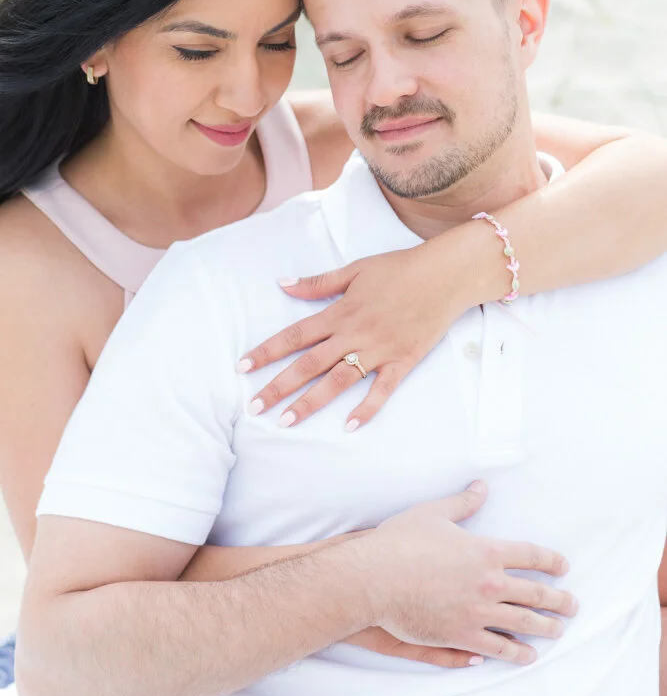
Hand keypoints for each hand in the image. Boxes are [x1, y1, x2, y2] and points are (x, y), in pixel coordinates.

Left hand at [238, 235, 477, 429]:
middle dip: (279, 386)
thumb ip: (318, 283)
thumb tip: (283, 284)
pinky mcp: (403, 361)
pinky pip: (382, 389)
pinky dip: (367, 408)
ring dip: (311, 402)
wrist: (445, 275)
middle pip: (309, 364)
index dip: (266, 351)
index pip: (294, 335)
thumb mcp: (355, 269)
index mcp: (339, 312)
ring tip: (287, 422)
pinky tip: (350, 427)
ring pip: (338, 380)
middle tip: (254, 407)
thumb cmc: (400, 268)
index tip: (242, 367)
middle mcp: (354, 334)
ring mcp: (378, 350)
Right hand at [357, 481, 577, 665]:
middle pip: (535, 593)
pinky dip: (516, 653)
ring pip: (523, 623)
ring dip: (546, 628)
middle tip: (573, 605)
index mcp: (486, 551)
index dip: (551, 561)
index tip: (563, 567)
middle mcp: (489, 582)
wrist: (374, 577)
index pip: (530, 556)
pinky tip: (526, 656)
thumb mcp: (433, 513)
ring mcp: (478, 612)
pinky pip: (498, 648)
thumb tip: (481, 486)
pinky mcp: (461, 635)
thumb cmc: (400, 542)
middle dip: (559, 600)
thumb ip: (462, 502)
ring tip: (559, 631)